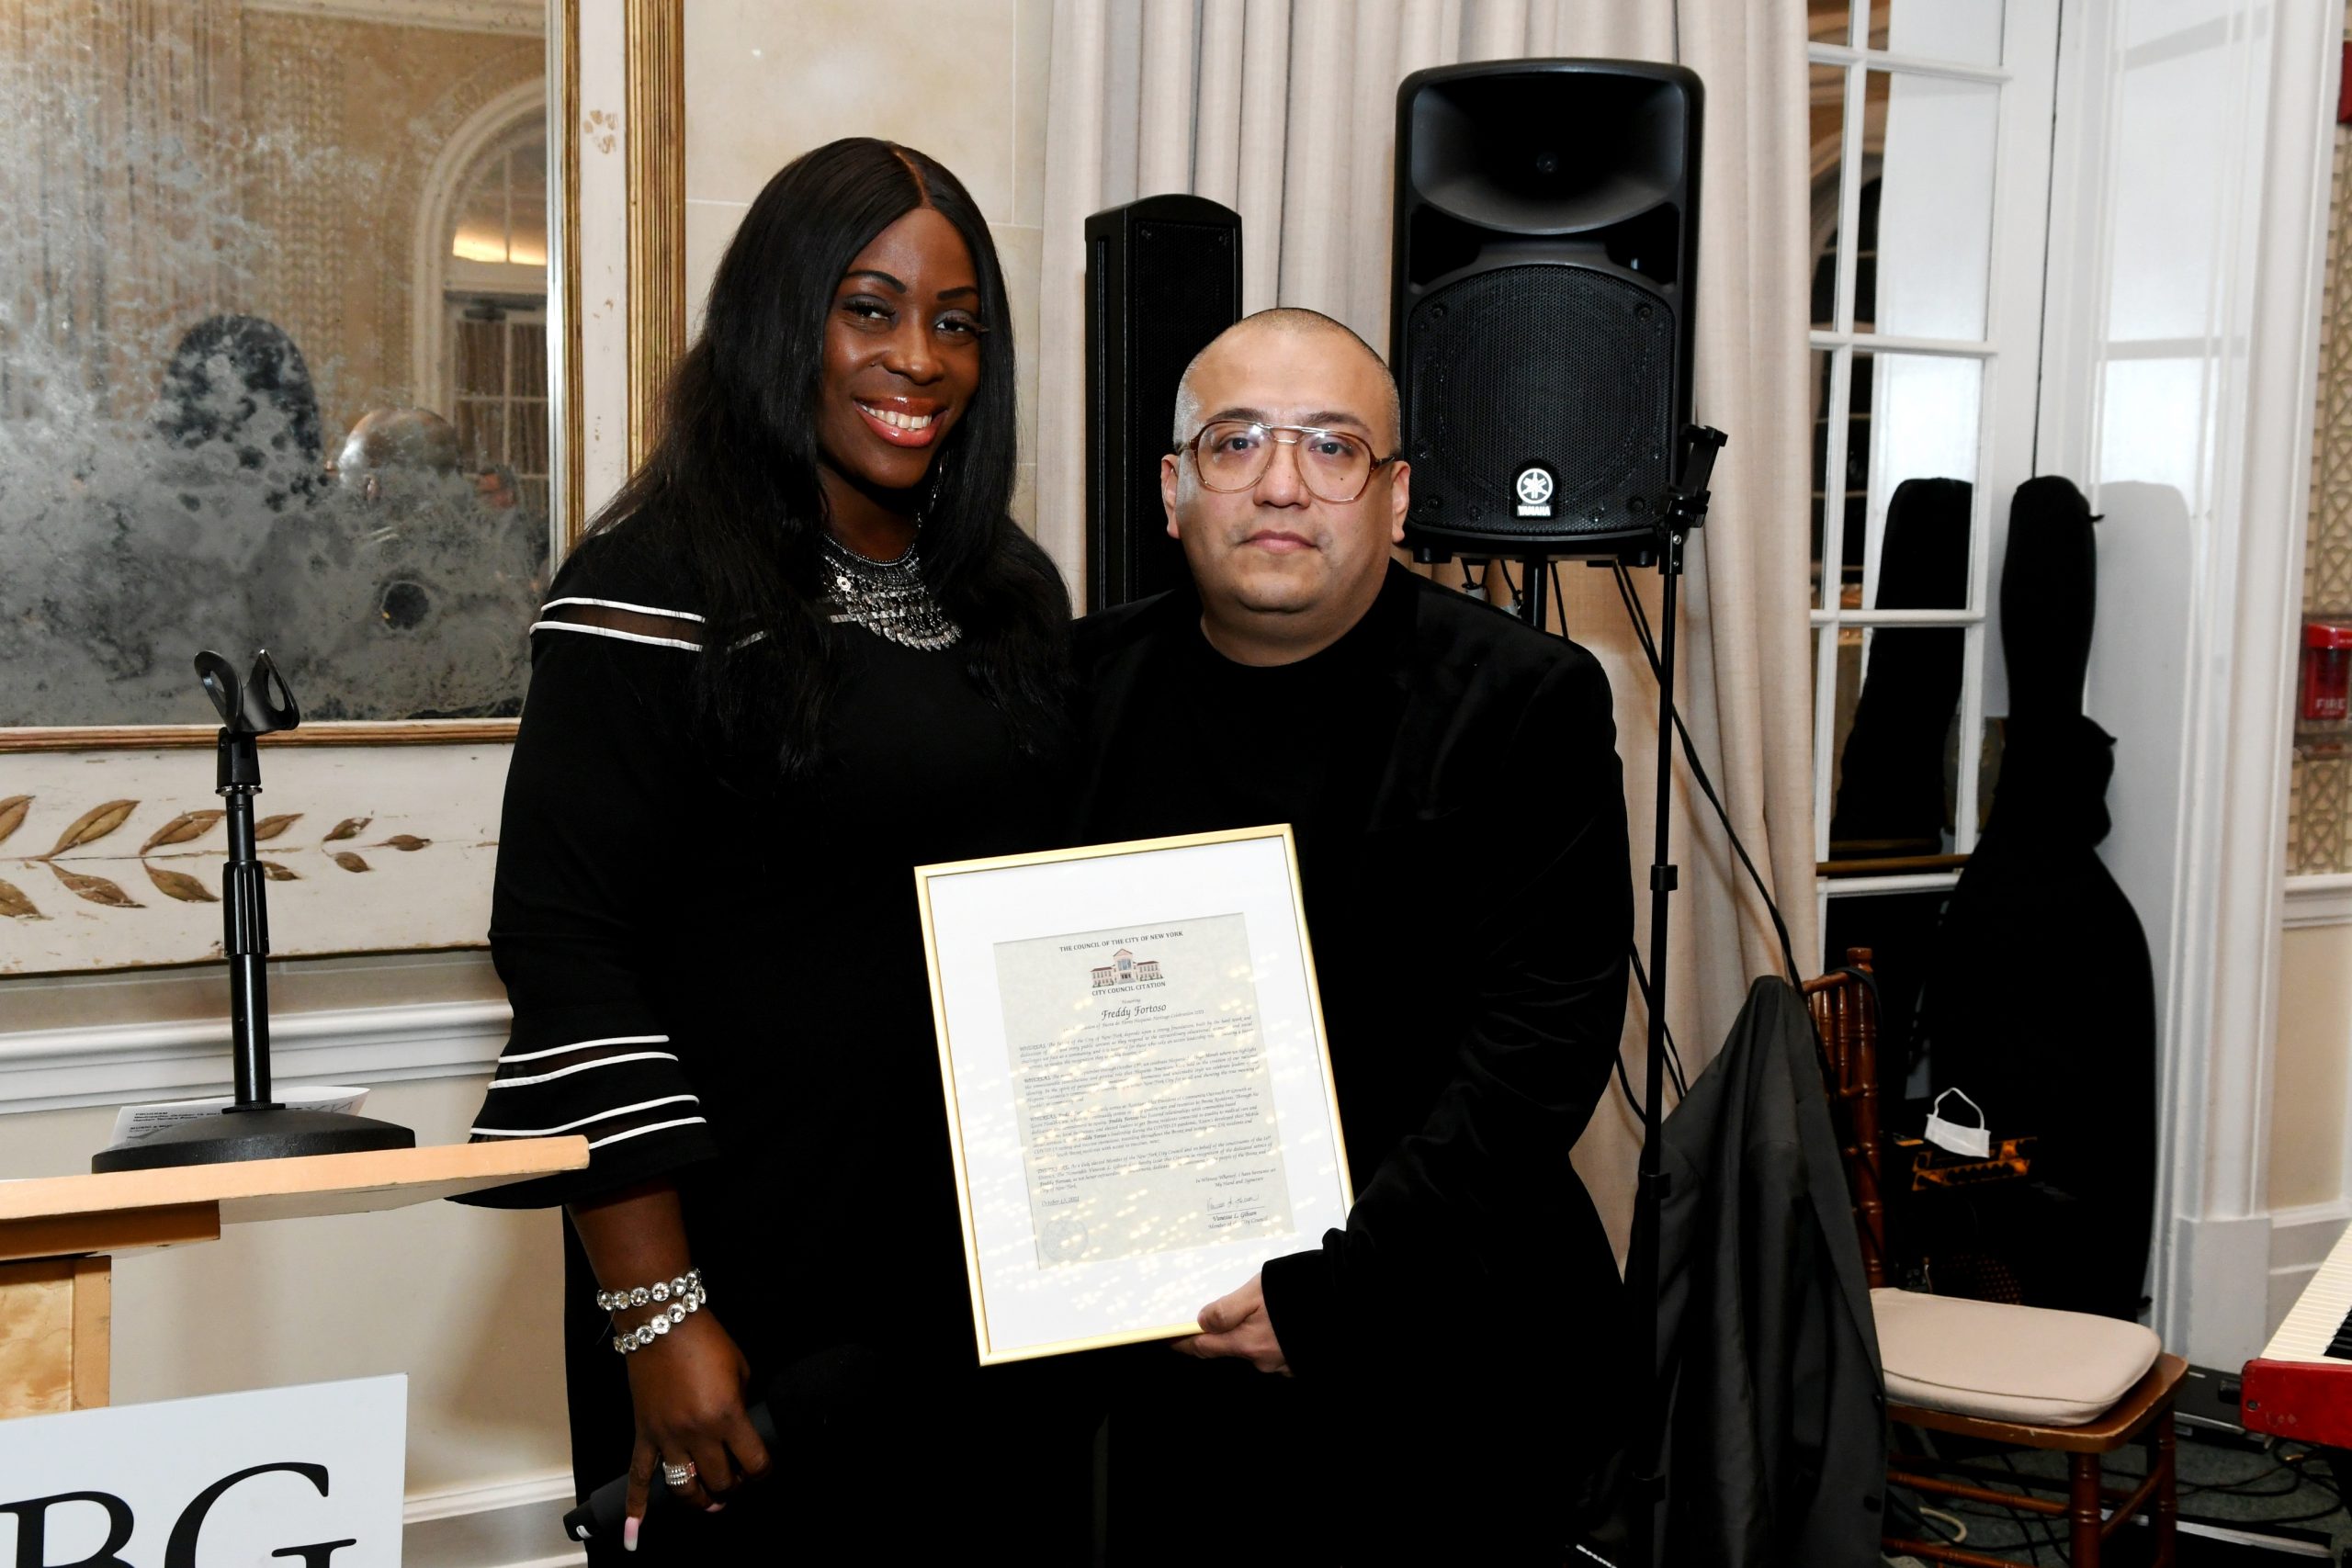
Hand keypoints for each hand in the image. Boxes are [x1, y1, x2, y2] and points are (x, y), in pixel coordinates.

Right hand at [620, 1309, 770, 1545]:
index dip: (763, 1471)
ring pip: (684, 1487)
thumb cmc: (706, 1340)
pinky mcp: (644, 1433)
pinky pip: (638, 1477)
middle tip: (736, 1483)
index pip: (753, 1462)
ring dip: (700, 1500)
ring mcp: (667, 1437)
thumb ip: (742, 1403)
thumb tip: (740, 1429)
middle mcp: (698, 1433)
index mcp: (728, 1416)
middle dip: (733, 1487)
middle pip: (720, 1480)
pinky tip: (636, 1534)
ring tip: (710, 1503)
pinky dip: (636, 1508)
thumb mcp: (741, 1369)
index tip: (762, 1469)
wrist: (663, 1322)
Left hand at [1173, 1272, 1289, 1375]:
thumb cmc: (1299, 1293)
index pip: (1203, 1347)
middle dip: (1222, 1335)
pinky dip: (1273, 1339)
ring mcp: (1281, 1364)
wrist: (1344, 1306)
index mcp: (1247, 1343)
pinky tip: (1280, 1323)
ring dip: (1251, 1334)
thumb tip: (1202, 1322)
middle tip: (1221, 1314)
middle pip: (1229, 1347)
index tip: (1170, 1338)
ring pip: (1254, 1349)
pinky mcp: (1296, 1363)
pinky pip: (1277, 1352)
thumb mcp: (1257, 1291)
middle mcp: (1261, 1359)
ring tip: (1261, 1311)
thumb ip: (1227, 1309)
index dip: (1184, 1343)